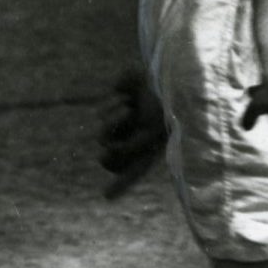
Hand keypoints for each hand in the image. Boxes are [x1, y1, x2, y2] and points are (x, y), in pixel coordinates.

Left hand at [98, 66, 166, 197]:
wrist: (168, 71)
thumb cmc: (168, 105)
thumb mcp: (152, 134)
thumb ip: (129, 150)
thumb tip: (105, 153)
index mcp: (150, 146)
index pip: (134, 171)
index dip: (121, 185)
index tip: (106, 197)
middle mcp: (135, 135)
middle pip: (109, 157)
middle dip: (111, 152)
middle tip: (108, 151)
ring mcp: (123, 118)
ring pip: (101, 135)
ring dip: (114, 123)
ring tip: (129, 110)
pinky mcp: (113, 101)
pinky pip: (98, 114)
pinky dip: (112, 107)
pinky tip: (126, 99)